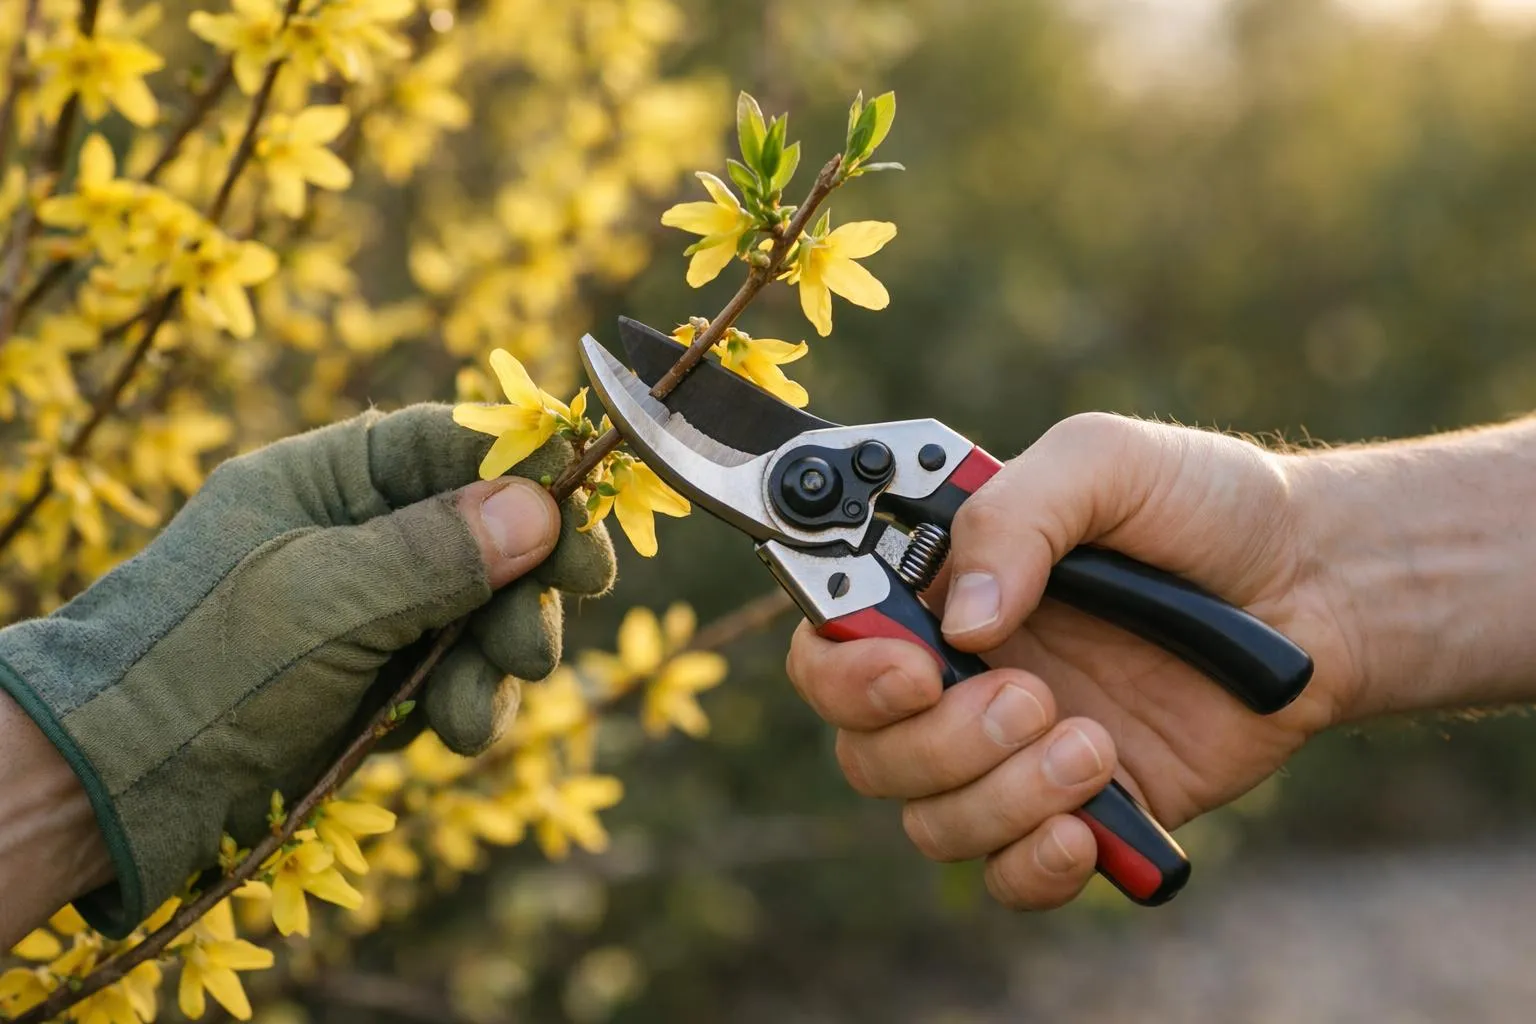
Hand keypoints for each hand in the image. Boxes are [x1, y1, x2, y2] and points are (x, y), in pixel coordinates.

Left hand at [0, 404, 613, 937]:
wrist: (108, 786)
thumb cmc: (196, 665)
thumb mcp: (323, 597)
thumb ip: (438, 552)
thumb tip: (544, 507)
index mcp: (327, 478)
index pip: (455, 449)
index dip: (531, 476)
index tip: (587, 517)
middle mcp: (356, 536)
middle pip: (488, 534)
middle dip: (529, 581)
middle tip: (554, 620)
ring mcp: (367, 612)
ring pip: (483, 611)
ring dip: (503, 652)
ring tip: (489, 695)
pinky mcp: (372, 682)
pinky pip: (455, 675)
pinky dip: (468, 701)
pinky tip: (455, 730)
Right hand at [787, 413, 1359, 910]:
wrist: (1319, 588)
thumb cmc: (1205, 507)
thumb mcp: (1105, 463)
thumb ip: (1016, 517)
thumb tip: (963, 622)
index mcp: (942, 587)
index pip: (831, 645)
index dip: (844, 672)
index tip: (915, 670)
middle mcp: (959, 674)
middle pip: (867, 750)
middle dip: (938, 741)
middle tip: (1033, 697)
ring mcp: (1013, 749)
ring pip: (931, 819)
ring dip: (1000, 796)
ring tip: (1094, 744)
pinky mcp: (1078, 810)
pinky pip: (1008, 875)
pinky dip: (1034, 866)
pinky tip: (1090, 828)